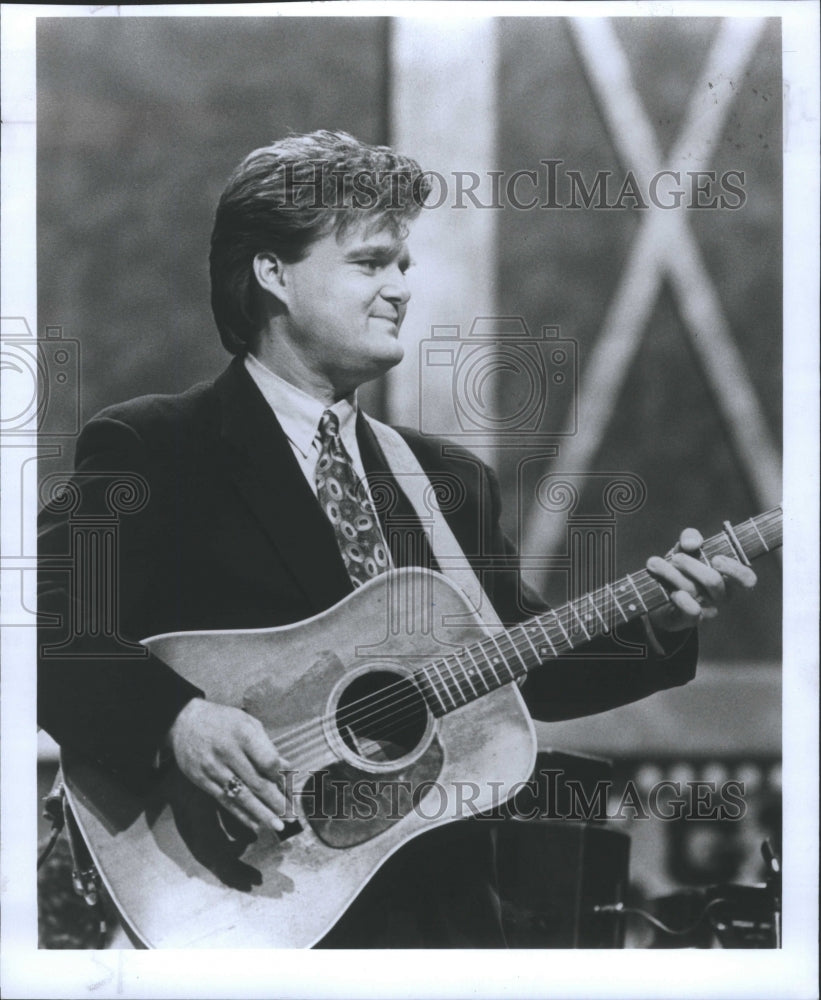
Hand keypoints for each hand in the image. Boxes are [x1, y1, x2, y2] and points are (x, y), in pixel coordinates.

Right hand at [168, 698, 291, 833]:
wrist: (184, 721)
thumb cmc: (223, 721)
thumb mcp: (247, 723)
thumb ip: (266, 745)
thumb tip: (286, 767)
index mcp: (243, 734)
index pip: (268, 762)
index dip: (282, 778)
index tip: (291, 790)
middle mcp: (228, 752)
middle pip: (257, 783)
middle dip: (276, 803)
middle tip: (292, 817)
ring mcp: (213, 768)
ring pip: (242, 797)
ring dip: (262, 814)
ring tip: (278, 826)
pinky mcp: (201, 780)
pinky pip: (225, 801)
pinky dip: (242, 814)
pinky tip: (255, 824)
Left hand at [645, 526, 756, 633]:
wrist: (659, 592)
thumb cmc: (681, 566)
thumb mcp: (686, 547)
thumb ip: (691, 537)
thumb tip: (692, 543)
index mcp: (729, 577)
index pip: (747, 579)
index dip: (735, 569)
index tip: (715, 558)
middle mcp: (722, 595)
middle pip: (713, 581)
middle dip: (690, 565)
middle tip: (675, 558)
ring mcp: (708, 608)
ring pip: (694, 590)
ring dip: (671, 573)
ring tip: (655, 564)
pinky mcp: (691, 619)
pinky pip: (693, 611)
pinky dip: (682, 600)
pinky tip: (673, 593)